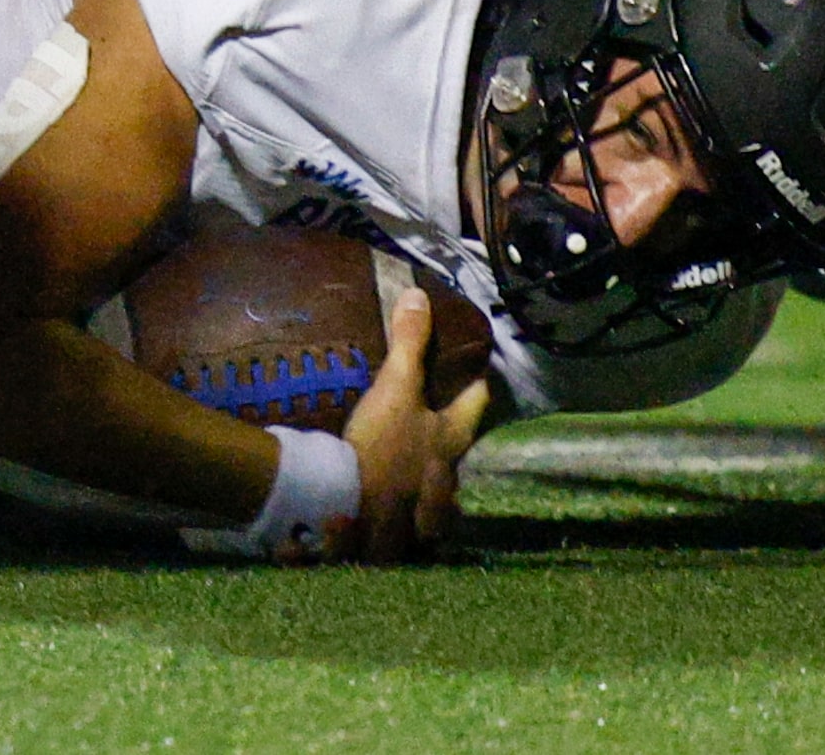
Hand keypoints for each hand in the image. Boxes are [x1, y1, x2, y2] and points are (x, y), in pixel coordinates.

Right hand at [330, 287, 489, 562]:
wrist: (345, 505)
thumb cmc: (383, 443)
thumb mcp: (396, 387)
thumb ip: (409, 343)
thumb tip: (420, 294)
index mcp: (450, 439)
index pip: (476, 406)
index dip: (478, 387)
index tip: (478, 373)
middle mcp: (445, 476)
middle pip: (458, 454)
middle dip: (451, 441)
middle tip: (436, 422)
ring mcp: (421, 507)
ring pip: (435, 494)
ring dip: (428, 485)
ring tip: (410, 470)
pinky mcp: (392, 529)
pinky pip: (403, 521)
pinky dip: (398, 513)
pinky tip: (383, 505)